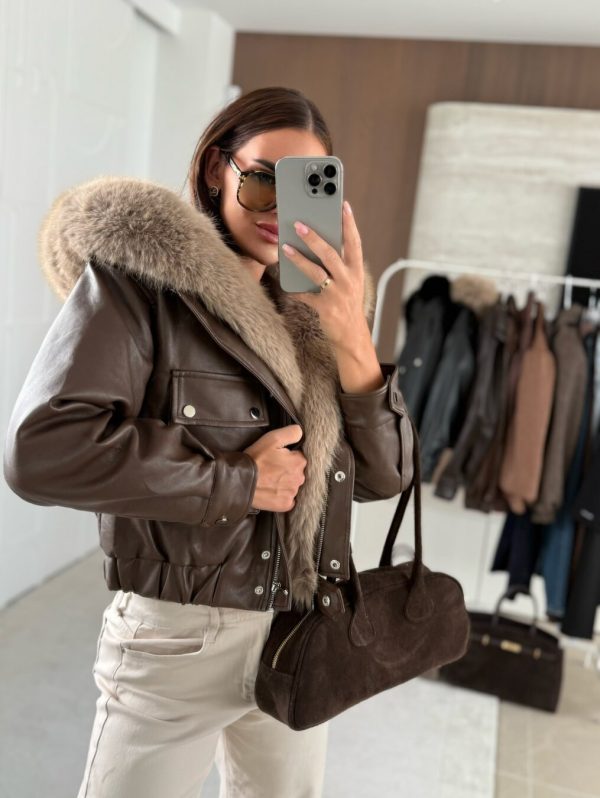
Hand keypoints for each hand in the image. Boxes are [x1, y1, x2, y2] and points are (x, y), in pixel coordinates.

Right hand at [244, 425, 306, 511]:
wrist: (240, 482)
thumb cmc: (256, 460)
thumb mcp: (272, 438)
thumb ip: (291, 433)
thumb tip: (301, 433)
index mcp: (299, 462)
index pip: (298, 456)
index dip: (286, 456)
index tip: (275, 457)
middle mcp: (299, 478)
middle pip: (296, 471)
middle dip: (286, 469)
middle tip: (270, 468)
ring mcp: (292, 493)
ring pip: (292, 485)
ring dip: (284, 482)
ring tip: (268, 480)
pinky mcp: (285, 505)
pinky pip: (288, 499)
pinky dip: (281, 495)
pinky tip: (271, 491)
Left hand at [280, 200, 369, 348]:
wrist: (351, 335)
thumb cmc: (347, 303)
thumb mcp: (350, 282)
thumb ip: (338, 265)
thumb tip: (316, 245)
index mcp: (356, 270)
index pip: (354, 242)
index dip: (349, 223)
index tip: (344, 205)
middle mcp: (349, 280)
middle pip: (330, 254)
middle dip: (314, 238)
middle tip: (299, 224)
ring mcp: (337, 294)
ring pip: (316, 272)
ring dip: (299, 259)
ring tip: (285, 247)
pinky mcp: (325, 307)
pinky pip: (306, 295)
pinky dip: (295, 289)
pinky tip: (286, 283)